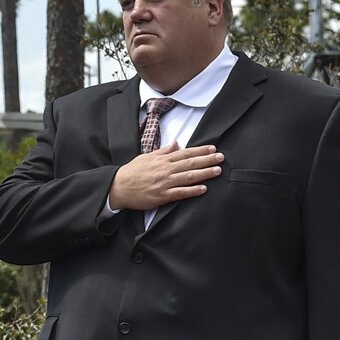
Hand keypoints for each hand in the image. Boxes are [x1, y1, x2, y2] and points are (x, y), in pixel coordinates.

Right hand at [106, 144, 222, 211]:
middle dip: (207, 160)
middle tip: (221, 157)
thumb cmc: (131, 172)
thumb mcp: (146, 157)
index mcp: (162, 160)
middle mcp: (165, 170)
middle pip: (190, 164)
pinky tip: (204, 189)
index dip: (200, 150)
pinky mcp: (162, 196)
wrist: (118, 187)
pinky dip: (193, 191)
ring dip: (204, 173)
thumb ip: (163, 151)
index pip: (185, 153)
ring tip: (217, 170)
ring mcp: (164, 183)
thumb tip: (176, 143)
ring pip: (188, 177)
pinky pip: (181, 193)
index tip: (212, 148)